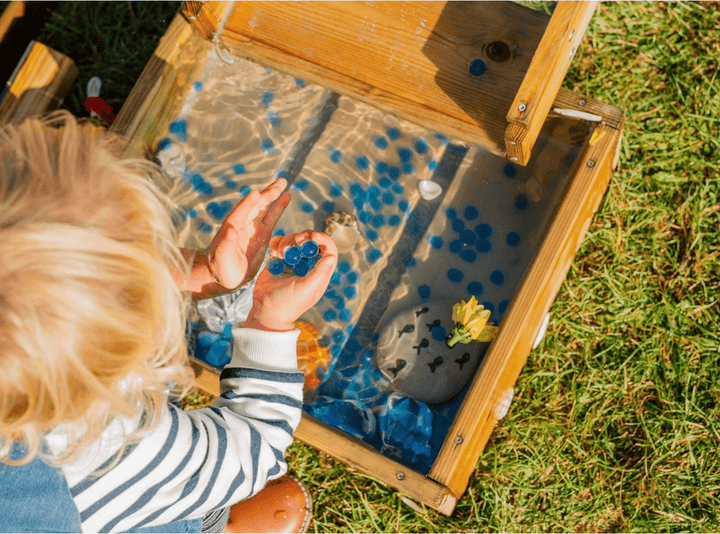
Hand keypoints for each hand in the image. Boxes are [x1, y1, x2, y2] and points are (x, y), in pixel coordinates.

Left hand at [188, 179, 289, 298]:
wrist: (226, 277)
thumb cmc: (222, 270)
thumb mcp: (222, 259)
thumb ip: (225, 245)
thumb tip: (231, 229)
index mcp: (231, 228)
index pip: (240, 213)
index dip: (248, 203)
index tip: (256, 193)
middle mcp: (242, 224)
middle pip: (255, 205)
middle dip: (266, 195)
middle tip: (279, 184)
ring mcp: (253, 227)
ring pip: (264, 207)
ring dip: (272, 195)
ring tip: (283, 182)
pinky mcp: (262, 234)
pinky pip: (271, 217)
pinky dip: (278, 207)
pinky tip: (286, 197)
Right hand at [245, 230, 337, 331]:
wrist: (266, 310)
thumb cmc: (289, 303)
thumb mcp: (306, 289)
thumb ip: (319, 273)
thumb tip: (331, 256)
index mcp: (319, 272)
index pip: (328, 250)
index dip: (324, 239)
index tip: (314, 236)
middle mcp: (308, 265)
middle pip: (311, 241)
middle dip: (304, 237)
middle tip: (297, 241)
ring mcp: (293, 261)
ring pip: (294, 240)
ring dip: (287, 242)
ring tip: (281, 255)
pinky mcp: (279, 260)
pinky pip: (279, 243)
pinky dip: (276, 244)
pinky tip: (274, 254)